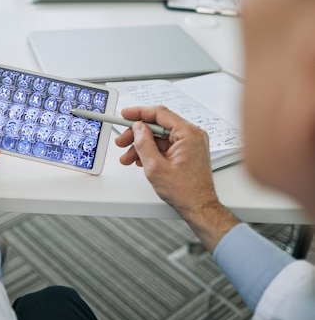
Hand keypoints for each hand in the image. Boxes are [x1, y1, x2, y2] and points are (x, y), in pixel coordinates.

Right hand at [115, 106, 238, 250]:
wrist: (198, 207)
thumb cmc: (185, 191)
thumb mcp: (155, 166)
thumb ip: (144, 143)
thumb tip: (138, 128)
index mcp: (188, 134)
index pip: (159, 114)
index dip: (139, 113)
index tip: (125, 114)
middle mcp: (191, 135)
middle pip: (158, 126)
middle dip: (137, 134)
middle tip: (122, 141)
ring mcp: (190, 143)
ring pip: (159, 137)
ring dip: (142, 145)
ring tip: (128, 157)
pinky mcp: (187, 151)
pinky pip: (165, 145)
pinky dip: (151, 151)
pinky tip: (140, 160)